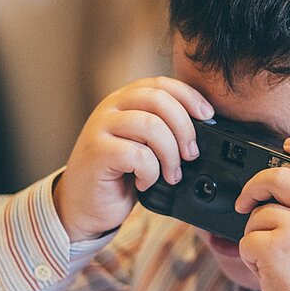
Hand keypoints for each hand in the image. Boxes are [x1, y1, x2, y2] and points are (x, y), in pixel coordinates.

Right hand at [51, 75, 215, 243]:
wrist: (81, 206)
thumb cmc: (116, 176)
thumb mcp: (143, 144)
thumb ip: (162, 128)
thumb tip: (203, 126)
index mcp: (124, 100)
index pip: (162, 84)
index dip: (190, 97)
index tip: (208, 117)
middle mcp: (110, 107)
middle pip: (159, 100)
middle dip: (185, 129)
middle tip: (192, 155)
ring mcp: (100, 128)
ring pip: (151, 126)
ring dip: (170, 155)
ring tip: (171, 175)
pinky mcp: (96, 152)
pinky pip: (138, 155)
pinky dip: (150, 173)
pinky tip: (144, 183)